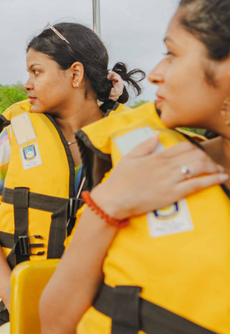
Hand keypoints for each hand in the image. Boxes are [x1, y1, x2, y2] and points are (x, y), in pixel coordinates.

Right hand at [91, 134, 226, 220]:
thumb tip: (156, 134)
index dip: (195, 147)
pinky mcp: (173, 193)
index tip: (198, 153)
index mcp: (156, 156)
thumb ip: (144, 146)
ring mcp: (171, 180)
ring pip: (199, 167)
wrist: (114, 199)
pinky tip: (221, 178)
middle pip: (196, 155)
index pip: (184, 146)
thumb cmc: (119, 180)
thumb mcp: (129, 158)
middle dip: (207, 157)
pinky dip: (213, 180)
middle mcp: (166, 166)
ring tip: (217, 170)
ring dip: (213, 167)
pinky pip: (198, 184)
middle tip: (209, 164)